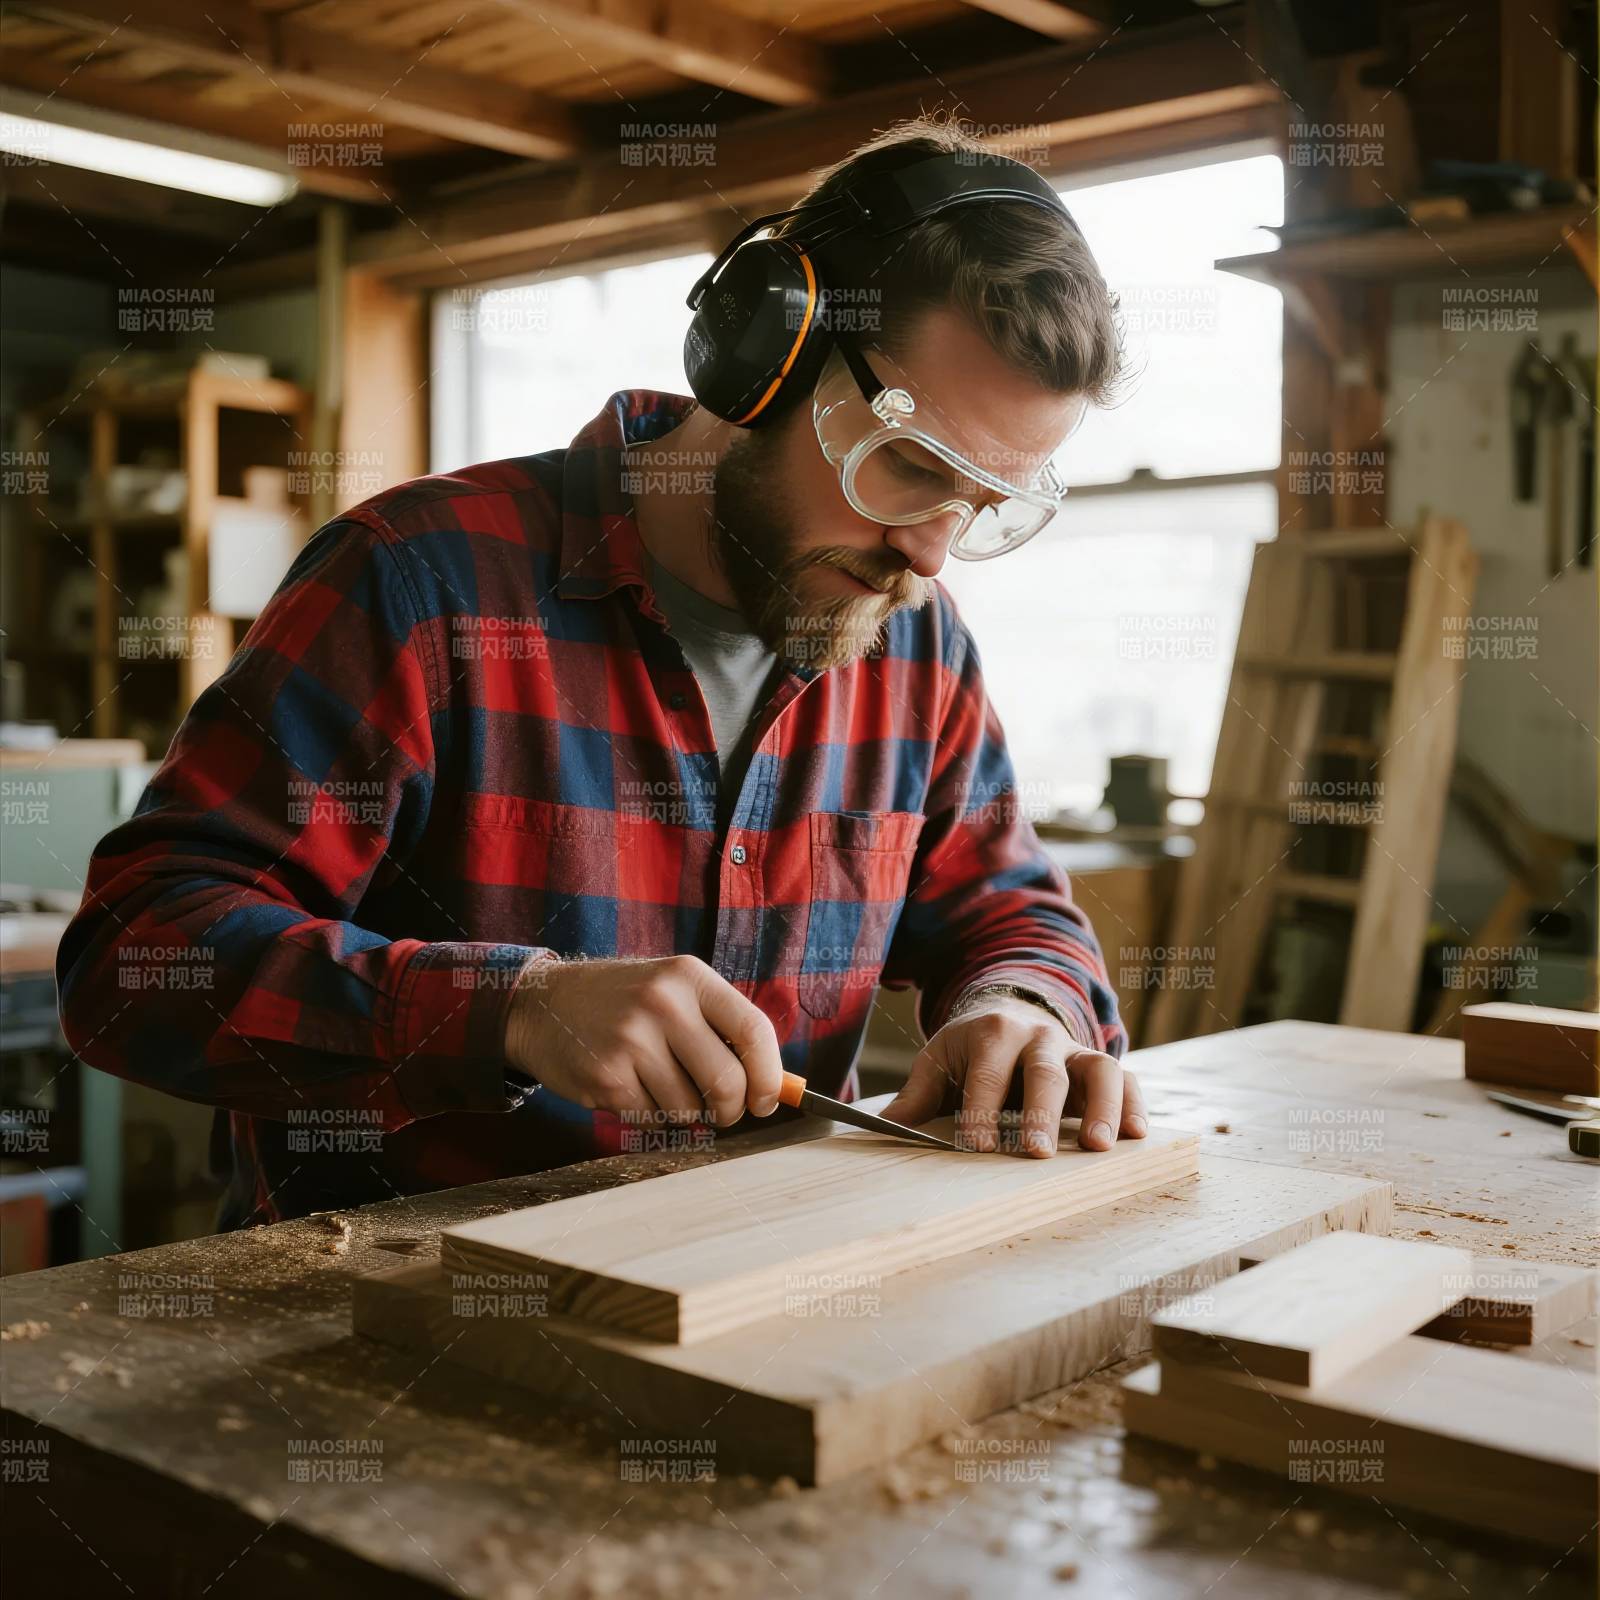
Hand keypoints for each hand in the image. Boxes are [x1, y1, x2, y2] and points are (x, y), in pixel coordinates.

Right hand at [503, 954, 783, 1126]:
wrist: (541, 1005)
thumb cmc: (622, 1003)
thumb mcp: (672, 991)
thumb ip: (720, 1027)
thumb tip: (774, 1086)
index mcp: (689, 977)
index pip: (754, 1030)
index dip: (770, 1075)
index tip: (767, 1099)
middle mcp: (663, 1004)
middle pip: (727, 1080)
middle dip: (731, 1109)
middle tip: (723, 1112)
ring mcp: (632, 1041)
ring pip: (689, 1109)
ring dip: (684, 1113)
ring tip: (660, 1085)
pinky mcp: (606, 1077)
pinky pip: (652, 1120)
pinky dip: (650, 1116)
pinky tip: (630, 1088)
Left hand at [881, 994, 1146, 1156]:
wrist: (1012, 1011)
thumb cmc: (971, 1050)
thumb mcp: (940, 1060)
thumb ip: (918, 1094)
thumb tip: (886, 1128)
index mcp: (992, 1033)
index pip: (987, 1073)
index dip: (981, 1110)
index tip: (976, 1147)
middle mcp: (1038, 1037)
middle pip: (1044, 1071)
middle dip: (1041, 1111)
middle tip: (1036, 1152)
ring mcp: (1074, 1050)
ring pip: (1098, 1069)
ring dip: (1101, 1107)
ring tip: (1100, 1147)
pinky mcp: (1100, 1065)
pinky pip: (1127, 1079)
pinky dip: (1135, 1104)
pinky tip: (1138, 1137)